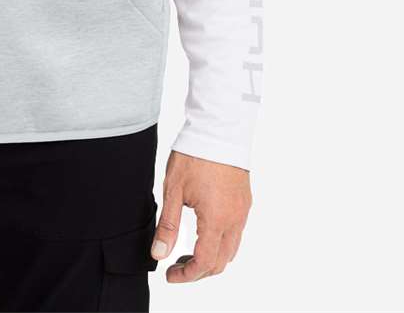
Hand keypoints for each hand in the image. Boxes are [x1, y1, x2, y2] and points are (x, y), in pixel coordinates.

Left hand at [150, 150, 251, 281]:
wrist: (218, 128)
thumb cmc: (194, 156)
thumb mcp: (173, 191)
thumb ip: (167, 226)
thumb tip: (159, 254)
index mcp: (216, 220)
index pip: (204, 262)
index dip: (186, 275)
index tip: (170, 275)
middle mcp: (234, 220)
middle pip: (220, 262)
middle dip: (199, 271)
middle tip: (177, 266)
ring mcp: (242, 211)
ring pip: (231, 249)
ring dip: (212, 258)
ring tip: (188, 252)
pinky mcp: (244, 201)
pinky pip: (237, 233)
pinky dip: (221, 242)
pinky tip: (203, 232)